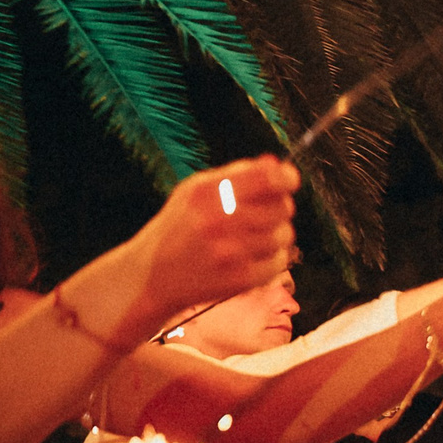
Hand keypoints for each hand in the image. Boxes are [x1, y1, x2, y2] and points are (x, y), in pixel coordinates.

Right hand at [131, 157, 299, 323]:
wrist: (153, 275)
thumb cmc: (182, 226)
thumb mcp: (197, 190)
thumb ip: (238, 174)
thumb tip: (277, 163)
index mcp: (207, 193)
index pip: (267, 178)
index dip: (286, 177)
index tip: (289, 180)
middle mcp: (219, 220)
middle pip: (282, 207)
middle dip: (278, 208)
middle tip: (261, 214)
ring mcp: (231, 251)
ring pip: (284, 235)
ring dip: (275, 235)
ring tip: (250, 238)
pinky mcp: (240, 278)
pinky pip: (279, 261)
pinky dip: (270, 259)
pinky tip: (248, 258)